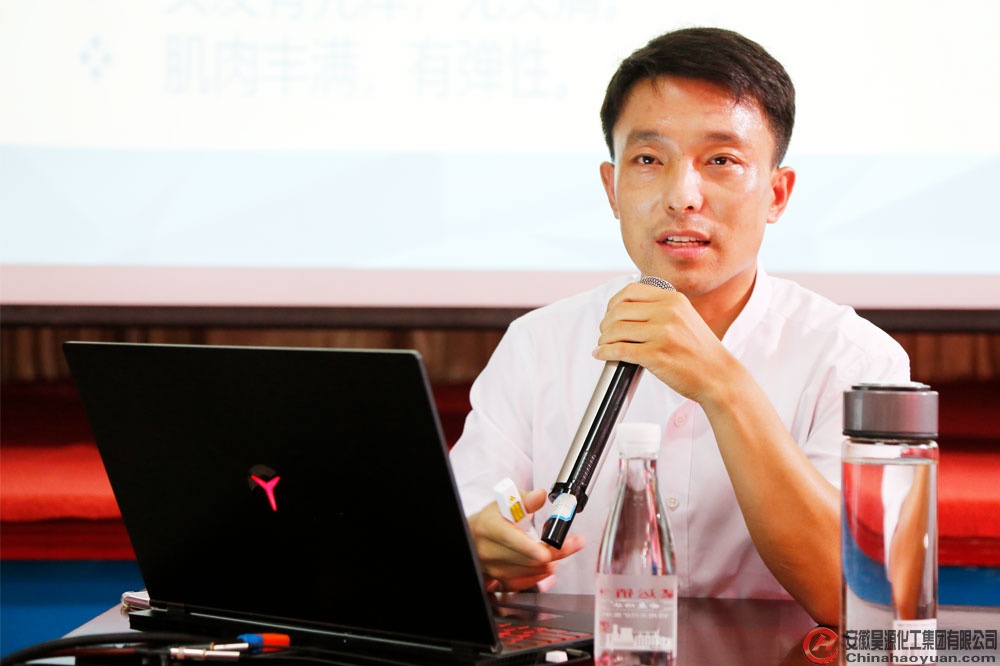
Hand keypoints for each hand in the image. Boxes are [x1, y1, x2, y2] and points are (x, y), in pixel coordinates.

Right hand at [467, 487, 584, 591]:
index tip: (558, 543)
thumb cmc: (490, 520)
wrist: (474, 539)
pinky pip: (528, 582)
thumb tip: (540, 495)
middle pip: (531, 559)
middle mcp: (489, 551)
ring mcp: (495, 569)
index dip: (539, 545)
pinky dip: (541, 572)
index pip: (516, 541)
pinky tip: (546, 563)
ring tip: (555, 548)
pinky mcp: (501, 581)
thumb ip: (525, 500)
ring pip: (532, 571)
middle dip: (556, 551)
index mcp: (489, 528)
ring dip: (550, 561)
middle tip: (573, 542)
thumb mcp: (504, 503)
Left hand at [593, 280, 737, 405]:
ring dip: (604, 339)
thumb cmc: (701, 351)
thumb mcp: (685, 317)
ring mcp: (662, 334)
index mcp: (673, 299)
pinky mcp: (656, 355)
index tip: (610, 313)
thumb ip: (661, 309)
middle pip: (619, 311)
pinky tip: (602, 354)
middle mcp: (668, 313)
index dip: (614, 302)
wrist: (719, 376)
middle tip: (605, 333)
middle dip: (606, 323)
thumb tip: (625, 310)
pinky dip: (606, 352)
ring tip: (604, 345)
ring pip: (616, 330)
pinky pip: (620, 350)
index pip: (631, 291)